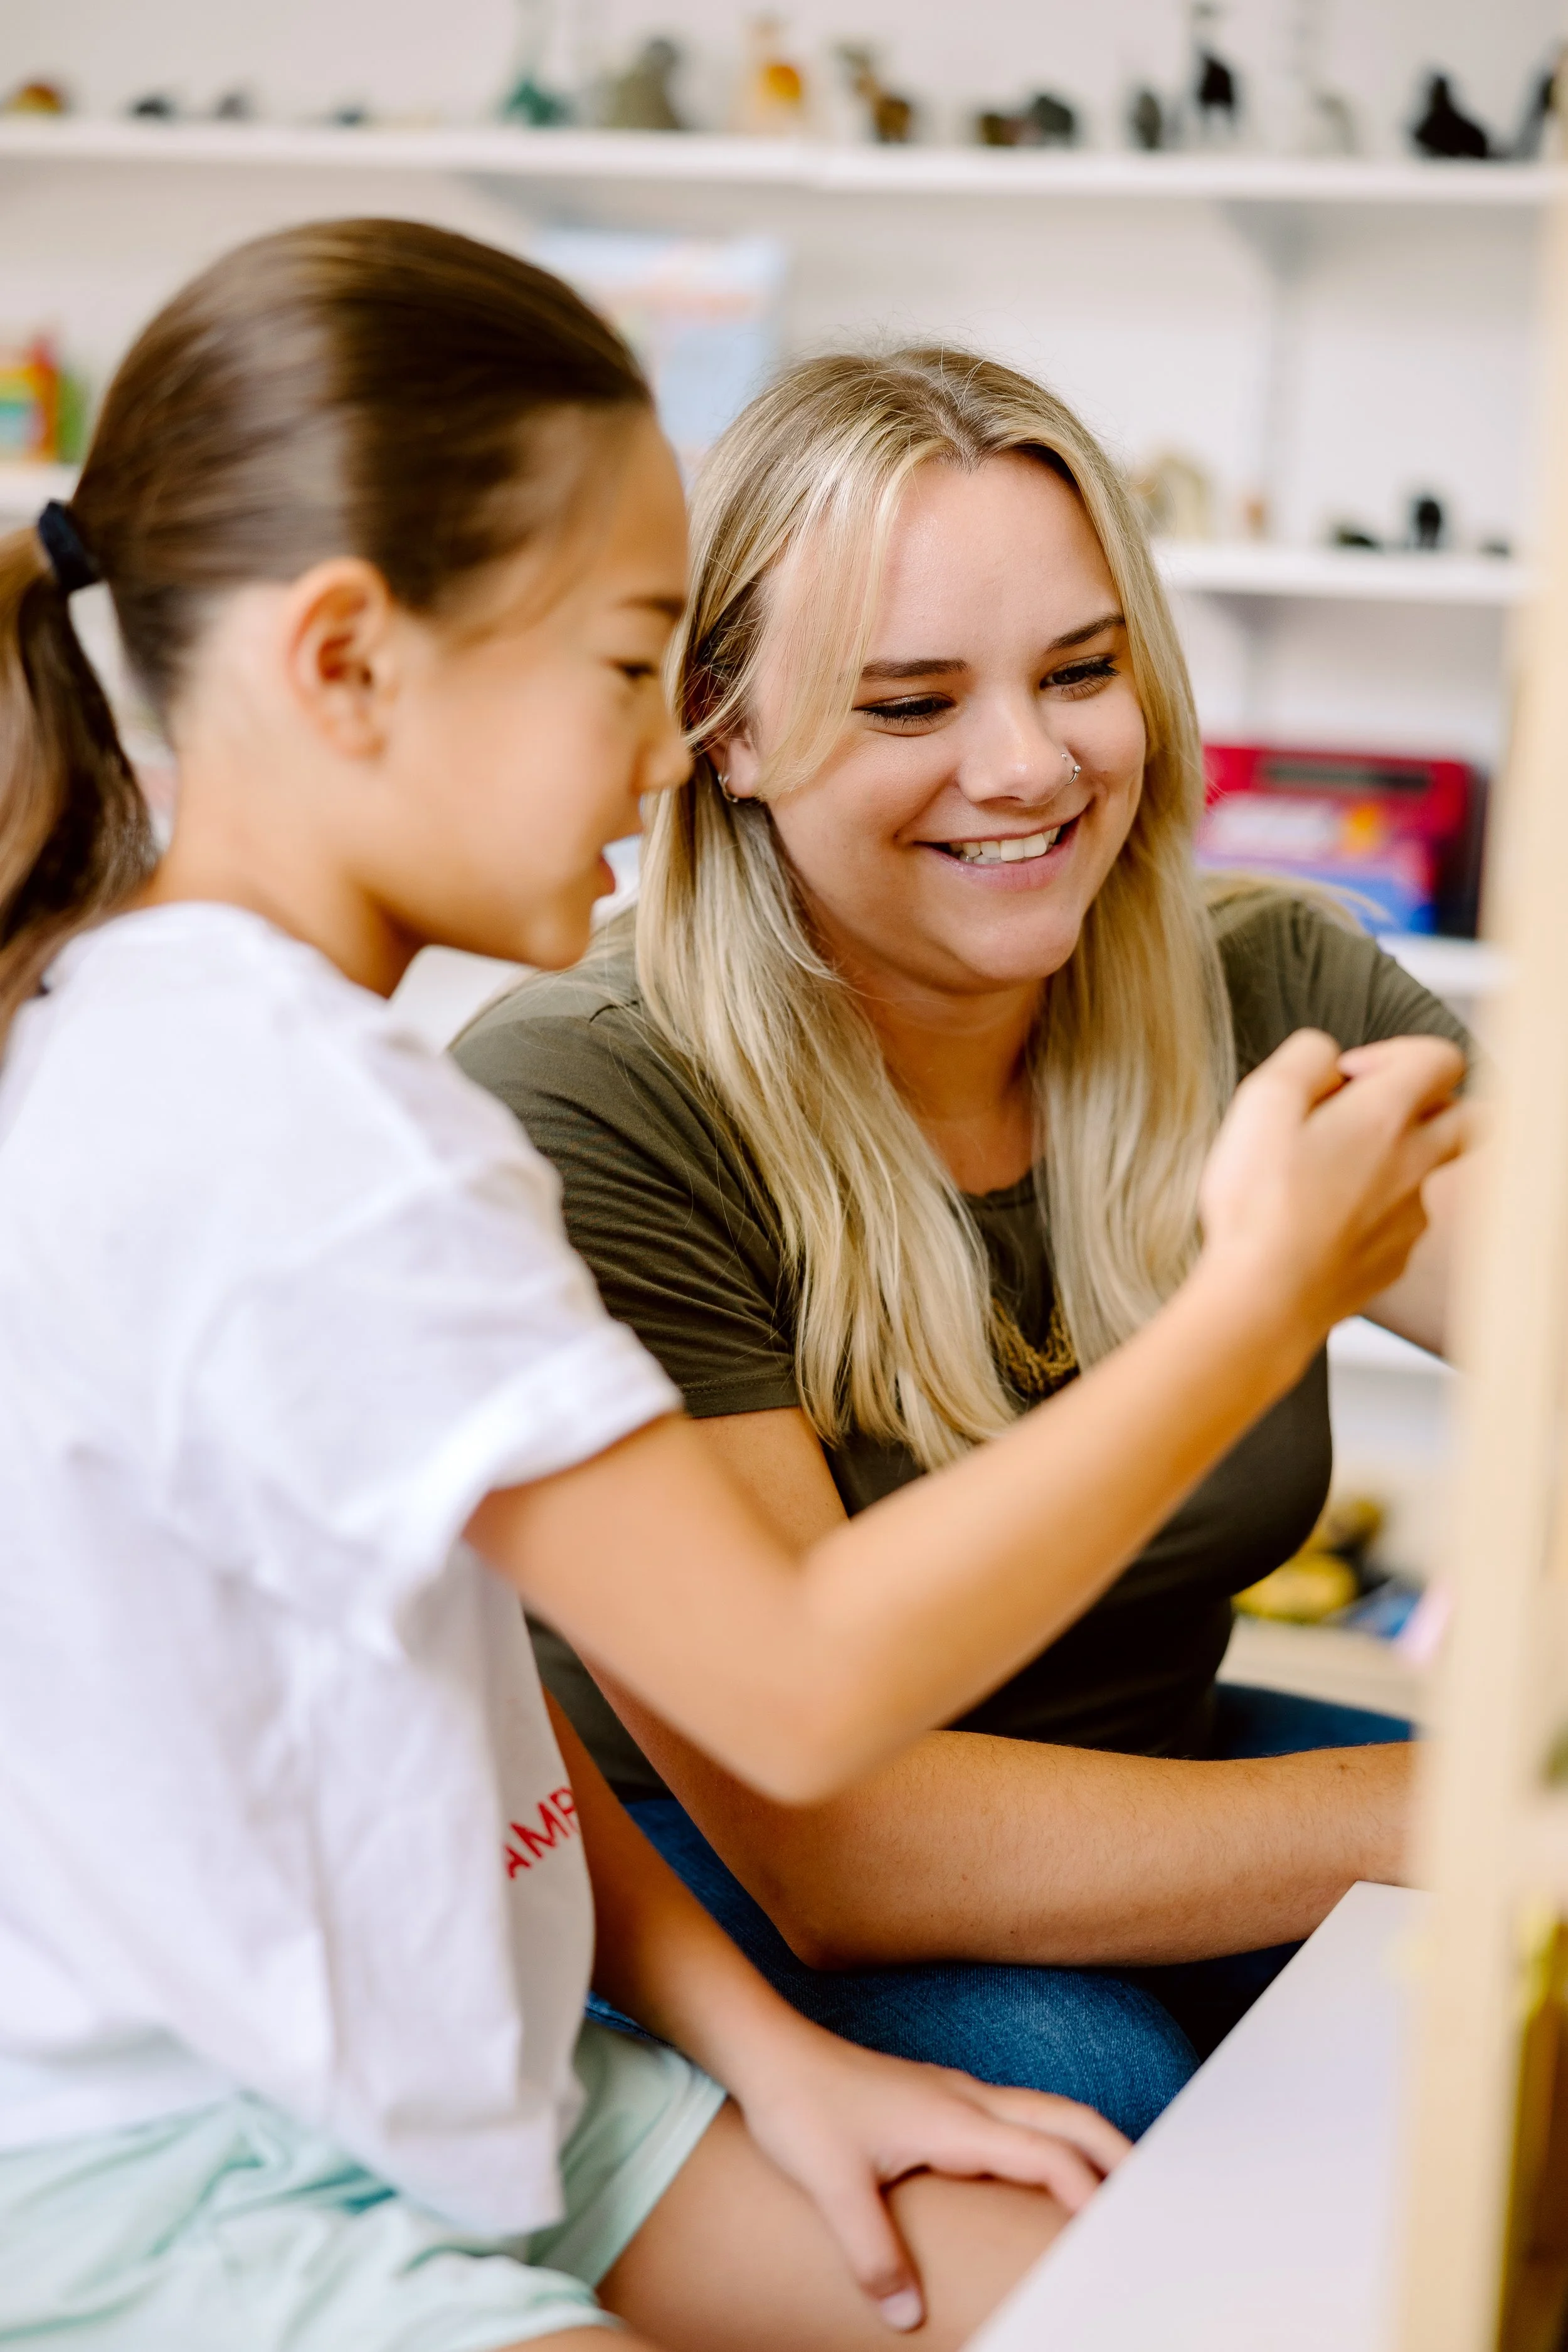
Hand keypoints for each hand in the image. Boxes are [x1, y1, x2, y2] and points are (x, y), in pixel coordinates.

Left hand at [727, 2022, 1127, 2330]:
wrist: (769, 2053)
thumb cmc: (800, 2108)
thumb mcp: (832, 2188)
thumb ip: (874, 2254)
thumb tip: (907, 2317)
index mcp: (955, 2119)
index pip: (1047, 2157)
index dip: (1090, 2197)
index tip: (1121, 2237)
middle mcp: (968, 2099)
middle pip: (1068, 2119)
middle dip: (1117, 2156)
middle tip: (1154, 2201)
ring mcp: (956, 2093)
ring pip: (1046, 2110)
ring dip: (1088, 2143)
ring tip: (1116, 2190)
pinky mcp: (940, 2097)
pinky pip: (1018, 2114)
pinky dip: (1052, 2138)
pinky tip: (1042, 2170)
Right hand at [1196, 1029, 1465, 1353]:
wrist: (1263, 1300)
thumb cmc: (1260, 1204)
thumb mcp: (1262, 1100)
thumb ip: (1305, 1057)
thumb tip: (1327, 1059)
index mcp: (1386, 1116)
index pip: (1441, 1058)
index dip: (1395, 1053)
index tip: (1346, 1077)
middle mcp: (1414, 1164)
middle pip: (1464, 1117)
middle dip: (1422, 1105)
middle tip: (1363, 1116)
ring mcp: (1410, 1218)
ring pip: (1427, 1172)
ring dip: (1390, 1161)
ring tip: (1323, 1176)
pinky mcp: (1393, 1260)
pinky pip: (1398, 1223)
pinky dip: (1370, 1213)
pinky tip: (1320, 1223)